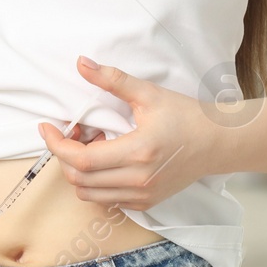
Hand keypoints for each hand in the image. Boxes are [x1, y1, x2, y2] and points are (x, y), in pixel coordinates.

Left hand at [37, 55, 218, 209]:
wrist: (218, 143)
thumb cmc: (186, 116)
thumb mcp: (149, 93)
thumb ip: (112, 80)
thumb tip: (81, 64)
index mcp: (139, 152)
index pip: (82, 160)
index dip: (57, 145)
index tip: (48, 128)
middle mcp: (139, 180)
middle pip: (80, 179)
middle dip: (64, 156)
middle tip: (71, 131)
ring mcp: (143, 196)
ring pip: (89, 194)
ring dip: (79, 171)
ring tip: (91, 145)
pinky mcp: (146, 203)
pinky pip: (107, 199)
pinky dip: (96, 182)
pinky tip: (107, 158)